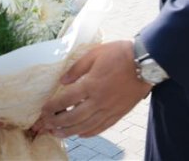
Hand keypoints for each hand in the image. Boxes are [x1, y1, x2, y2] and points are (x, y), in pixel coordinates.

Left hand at [34, 40, 152, 137]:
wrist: (145, 63)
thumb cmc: (119, 54)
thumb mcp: (94, 53)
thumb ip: (77, 68)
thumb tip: (62, 80)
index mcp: (91, 84)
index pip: (66, 100)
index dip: (53, 106)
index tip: (43, 110)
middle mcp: (99, 100)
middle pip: (74, 117)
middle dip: (57, 122)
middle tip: (46, 125)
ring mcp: (109, 109)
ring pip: (86, 126)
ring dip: (70, 132)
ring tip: (58, 134)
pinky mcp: (119, 113)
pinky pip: (102, 127)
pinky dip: (90, 133)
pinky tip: (81, 134)